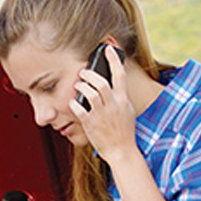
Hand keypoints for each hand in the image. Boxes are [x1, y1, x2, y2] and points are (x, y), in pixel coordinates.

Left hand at [69, 46, 139, 164]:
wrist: (122, 151)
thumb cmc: (124, 132)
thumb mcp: (127, 112)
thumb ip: (120, 98)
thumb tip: (112, 86)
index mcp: (123, 100)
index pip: (120, 75)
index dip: (114, 60)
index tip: (108, 48)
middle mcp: (113, 105)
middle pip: (101, 82)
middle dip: (90, 74)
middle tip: (83, 72)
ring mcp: (102, 114)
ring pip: (90, 93)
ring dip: (81, 86)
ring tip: (78, 85)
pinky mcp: (91, 124)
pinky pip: (80, 109)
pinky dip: (74, 104)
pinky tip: (73, 103)